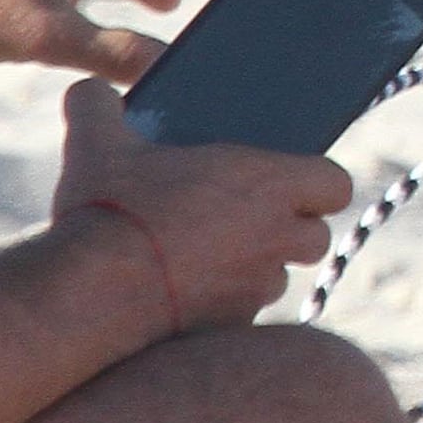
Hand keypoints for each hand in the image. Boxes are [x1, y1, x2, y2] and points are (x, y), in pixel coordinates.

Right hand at [45, 78, 351, 334]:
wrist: (85, 298)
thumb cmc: (106, 211)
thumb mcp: (95, 143)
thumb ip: (98, 104)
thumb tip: (89, 90)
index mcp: (268, 184)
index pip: (336, 184)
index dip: (316, 184)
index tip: (288, 182)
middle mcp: (276, 240)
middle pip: (315, 238)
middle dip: (289, 231)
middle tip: (243, 220)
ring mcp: (256, 291)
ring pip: (276, 280)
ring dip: (253, 270)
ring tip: (202, 258)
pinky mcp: (230, 333)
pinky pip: (241, 318)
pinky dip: (220, 308)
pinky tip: (178, 297)